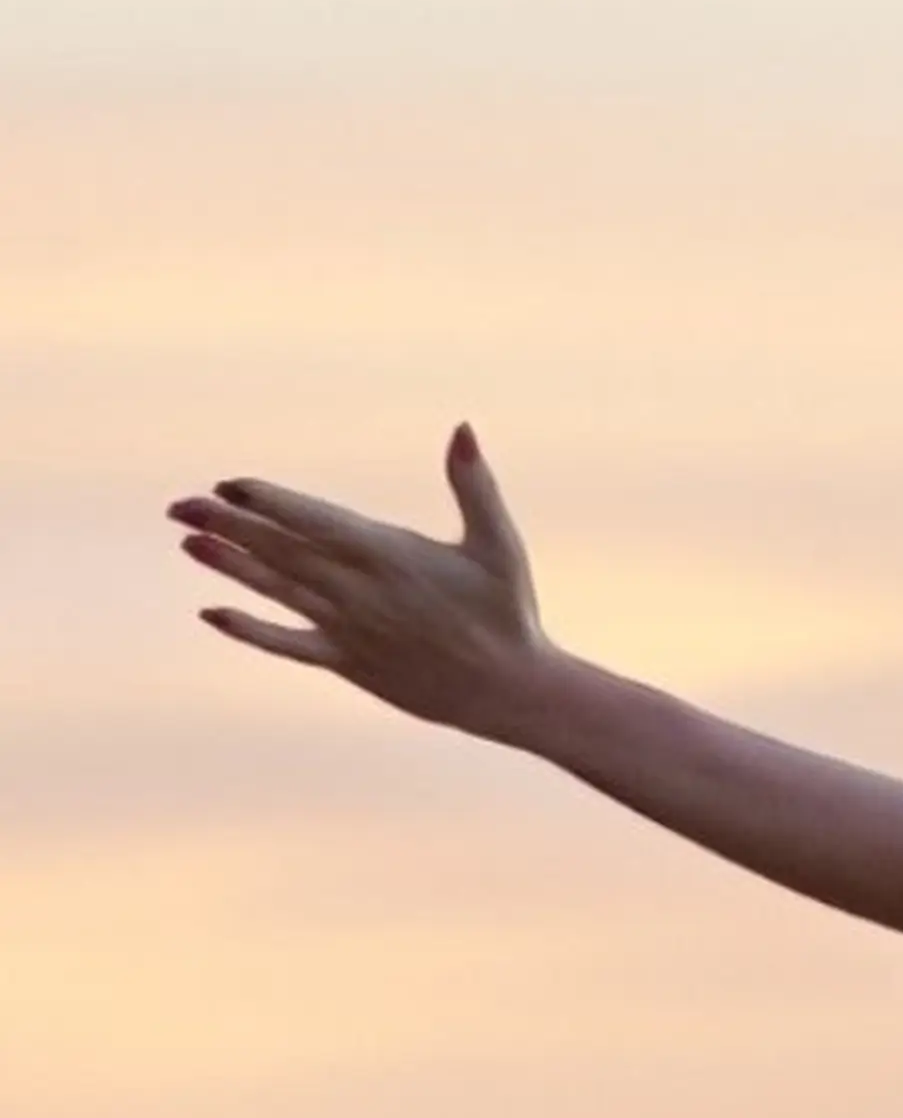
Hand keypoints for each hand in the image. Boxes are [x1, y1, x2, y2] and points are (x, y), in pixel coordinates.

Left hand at [166, 424, 555, 733]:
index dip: (270, 502)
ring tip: (187, 541)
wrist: (507, 689)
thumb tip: (463, 428)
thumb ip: (474, 485)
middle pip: (283, 552)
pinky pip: (287, 644)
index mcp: (391, 556)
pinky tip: (212, 613)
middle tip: (180, 504)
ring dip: (229, 566)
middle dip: (230, 525)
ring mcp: (348, 630)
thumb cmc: (507, 611)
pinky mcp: (346, 663)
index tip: (230, 484)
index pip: (315, 522)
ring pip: (277, 591)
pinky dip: (249, 630)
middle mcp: (360, 592)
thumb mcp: (499, 543)